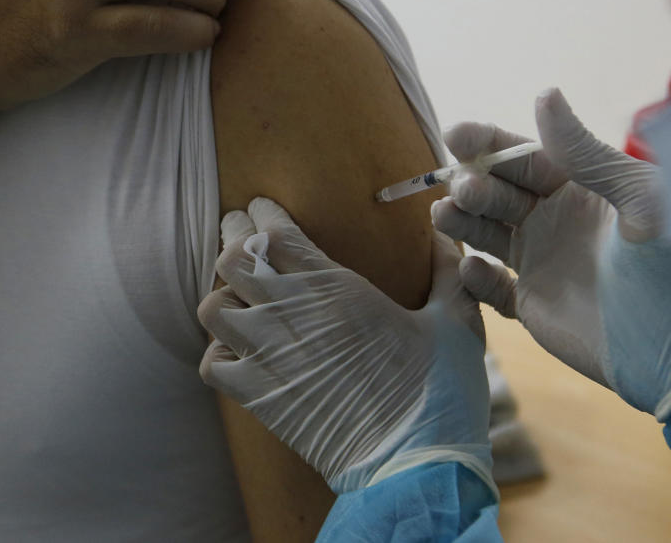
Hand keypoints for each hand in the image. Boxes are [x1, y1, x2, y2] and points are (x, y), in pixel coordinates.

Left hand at [198, 198, 495, 495]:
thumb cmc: (440, 390)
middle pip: (231, 258)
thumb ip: (447, 271)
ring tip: (244, 295)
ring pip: (213, 306)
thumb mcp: (457, 321)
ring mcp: (270, 357)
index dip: (262, 214)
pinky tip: (242, 348)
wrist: (416, 463)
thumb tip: (443, 235)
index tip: (262, 207)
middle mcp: (293, 315)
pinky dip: (219, 350)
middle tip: (242, 237)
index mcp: (338, 289)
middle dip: (233, 240)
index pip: (275, 233)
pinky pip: (212, 362)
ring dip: (225, 295)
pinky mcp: (260, 399)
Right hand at [433, 87, 670, 418]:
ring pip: (487, 234)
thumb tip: (544, 94)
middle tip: (463, 189)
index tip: (455, 134)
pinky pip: (492, 288)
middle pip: (499, 192)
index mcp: (584, 188)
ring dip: (463, 223)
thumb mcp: (642, 200)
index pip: (527, 156)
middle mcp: (557, 219)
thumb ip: (588, 153)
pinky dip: (477, 279)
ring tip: (445, 216)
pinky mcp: (533, 306)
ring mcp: (542, 262)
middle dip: (474, 184)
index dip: (489, 143)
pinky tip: (474, 270)